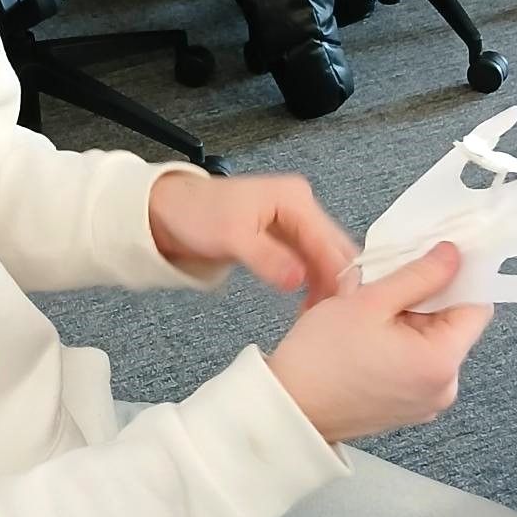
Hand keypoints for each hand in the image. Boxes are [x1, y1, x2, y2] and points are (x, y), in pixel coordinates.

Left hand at [148, 170, 356, 303]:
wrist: (173, 210)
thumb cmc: (198, 213)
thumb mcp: (232, 237)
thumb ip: (268, 258)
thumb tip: (299, 279)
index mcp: (294, 198)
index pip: (329, 241)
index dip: (338, 275)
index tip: (342, 306)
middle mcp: (301, 206)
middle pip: (334, 248)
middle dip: (337, 282)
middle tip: (335, 317)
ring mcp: (295, 222)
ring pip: (325, 258)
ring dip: (326, 285)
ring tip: (319, 315)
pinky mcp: (286, 237)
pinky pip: (310, 261)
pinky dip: (313, 283)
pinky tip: (309, 304)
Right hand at [266, 242, 492, 444]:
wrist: (288, 408)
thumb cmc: (321, 358)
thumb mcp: (370, 301)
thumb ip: (419, 274)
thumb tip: (452, 255)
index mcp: (442, 362)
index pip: (477, 306)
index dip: (460, 276)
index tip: (437, 256)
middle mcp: (443, 387)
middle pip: (452, 324)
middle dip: (424, 296)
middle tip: (385, 281)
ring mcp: (425, 402)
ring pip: (431, 341)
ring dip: (408, 317)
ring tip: (368, 309)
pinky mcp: (407, 407)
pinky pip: (415, 363)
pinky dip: (399, 342)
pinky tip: (366, 333)